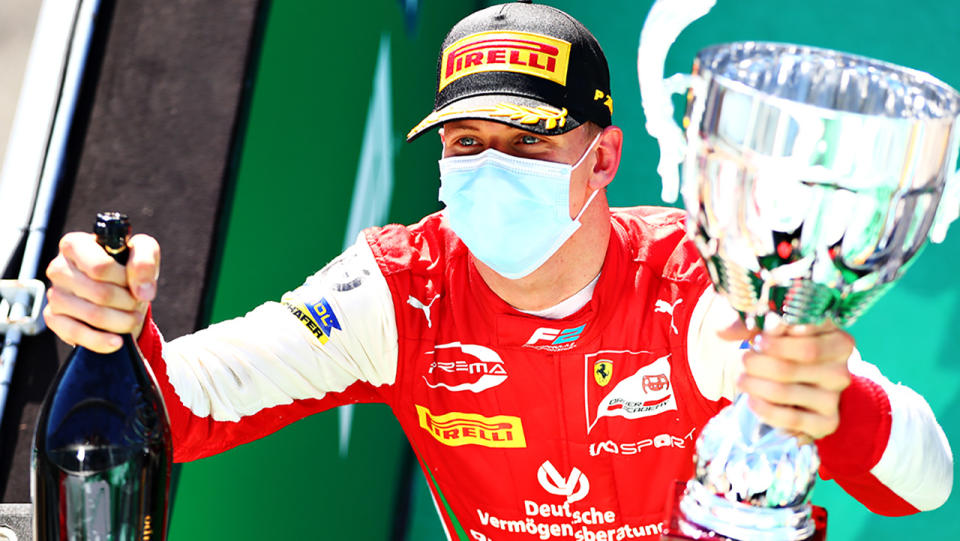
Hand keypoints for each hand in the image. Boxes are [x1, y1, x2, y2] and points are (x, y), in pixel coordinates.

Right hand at [44, 232, 160, 352]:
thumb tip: (143, 291)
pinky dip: (102, 341)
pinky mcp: (53, 318)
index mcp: (75, 245)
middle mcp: (59, 267)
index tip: (134, 283)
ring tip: (131, 317)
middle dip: (128, 302)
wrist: (119, 292)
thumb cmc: (127, 267)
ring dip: (121, 321)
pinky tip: (117, 341)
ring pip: (93, 315)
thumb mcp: (144, 251)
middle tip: (136, 303)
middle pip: (100, 293)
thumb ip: (145, 261)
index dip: (124, 279)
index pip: (100, 267)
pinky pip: (76, 334)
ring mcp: (54, 294)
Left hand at [719, 319, 853, 439]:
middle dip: (762, 360)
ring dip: (755, 384)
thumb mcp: (764, 330)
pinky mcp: (828, 422)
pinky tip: (751, 401)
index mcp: (836, 336)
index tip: (757, 336)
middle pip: (799, 358)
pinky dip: (764, 409)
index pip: (810, 329)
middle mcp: (842, 366)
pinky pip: (791, 419)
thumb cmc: (777, 351)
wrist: (788, 389)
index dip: (779, 332)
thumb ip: (747, 325)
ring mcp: (836, 396)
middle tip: (743, 359)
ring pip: (786, 389)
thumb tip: (723, 331)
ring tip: (741, 379)